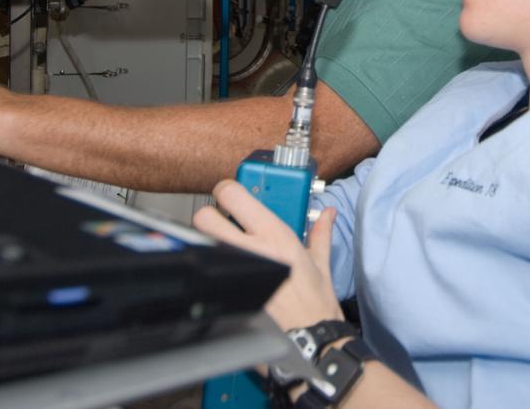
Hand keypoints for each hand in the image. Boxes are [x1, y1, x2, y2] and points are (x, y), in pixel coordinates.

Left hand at [194, 181, 342, 330]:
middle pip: (205, 217)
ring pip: (202, 244)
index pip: (234, 195)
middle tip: (220, 223)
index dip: (226, 190)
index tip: (230, 195)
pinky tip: (227, 275)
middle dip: (209, 217)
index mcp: (276, 236)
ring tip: (224, 250)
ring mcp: (237, 273)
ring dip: (209, 243)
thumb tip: (327, 215)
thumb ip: (320, 234)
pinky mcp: (228, 294)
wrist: (310, 339)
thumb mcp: (320, 264)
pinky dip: (213, 270)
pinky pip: (209, 273)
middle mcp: (253, 251)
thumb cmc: (315, 305)